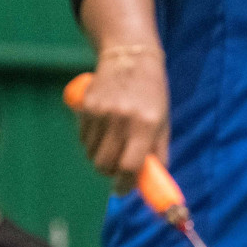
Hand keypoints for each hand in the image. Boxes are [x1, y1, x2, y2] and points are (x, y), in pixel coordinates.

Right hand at [76, 47, 169, 181]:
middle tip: (117, 169)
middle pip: (106, 164)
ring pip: (92, 154)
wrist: (130, 56)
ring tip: (112, 144)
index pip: (130, 166)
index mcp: (147, 124)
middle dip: (110, 173)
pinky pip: (83, 139)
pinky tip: (102, 130)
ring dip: (100, 158)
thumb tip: (151, 183)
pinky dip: (91, 143)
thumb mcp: (163, 120)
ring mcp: (102, 112)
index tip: (124, 190)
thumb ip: (158, 152)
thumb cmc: (152, 93)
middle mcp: (123, 119)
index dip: (126, 184)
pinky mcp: (86, 106)